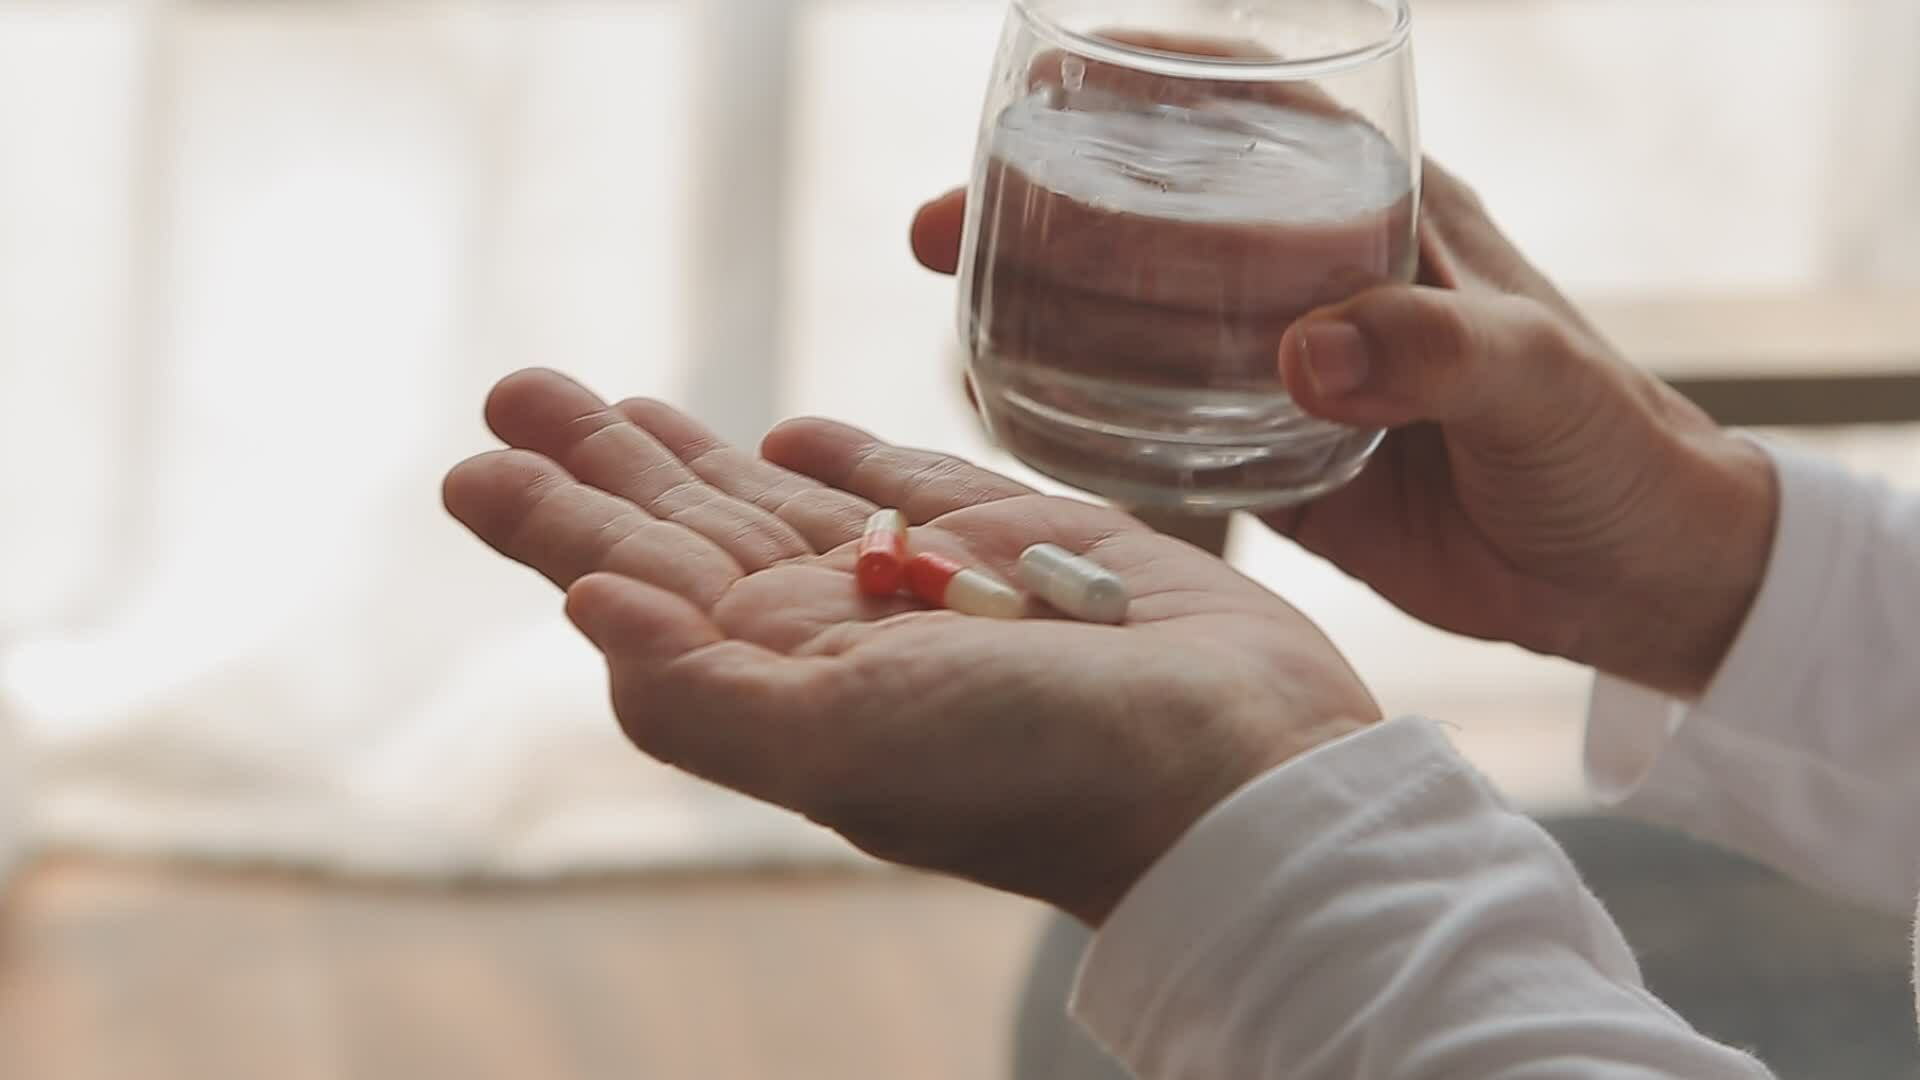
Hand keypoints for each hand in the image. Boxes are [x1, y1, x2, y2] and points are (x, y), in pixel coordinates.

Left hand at [444, 370, 1378, 923]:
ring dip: (690, 450)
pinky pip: (902, 488)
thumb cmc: (1041, 770)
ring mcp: (927, 586)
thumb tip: (578, 611)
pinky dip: (841, 458)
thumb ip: (699, 694)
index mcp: (783, 683)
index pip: (642, 587)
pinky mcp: (1015, 539)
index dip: (558, 526)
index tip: (477, 466)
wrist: (1236, 772)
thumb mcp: (841, 750)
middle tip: (519, 388)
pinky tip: (784, 430)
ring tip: (609, 400)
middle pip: (692, 532)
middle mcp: (842, 635)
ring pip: (778, 502)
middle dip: (603, 464)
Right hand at [911, 164, 1778, 696]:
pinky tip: (1022, 420)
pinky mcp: (1274, 456)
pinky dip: (1089, 414)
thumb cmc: (1610, 452)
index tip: (1039, 88)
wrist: (1630, 578)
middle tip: (946, 235)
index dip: (1140, 87)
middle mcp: (1319, 271)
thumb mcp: (1538, 384)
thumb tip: (1302, 356)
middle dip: (1046, 209)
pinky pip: (1161, 422)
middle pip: (1159, 214)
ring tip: (959, 324)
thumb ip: (1436, 355)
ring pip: (1142, 317)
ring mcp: (1287, 364)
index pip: (1248, 114)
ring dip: (1050, 312)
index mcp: (1385, 212)